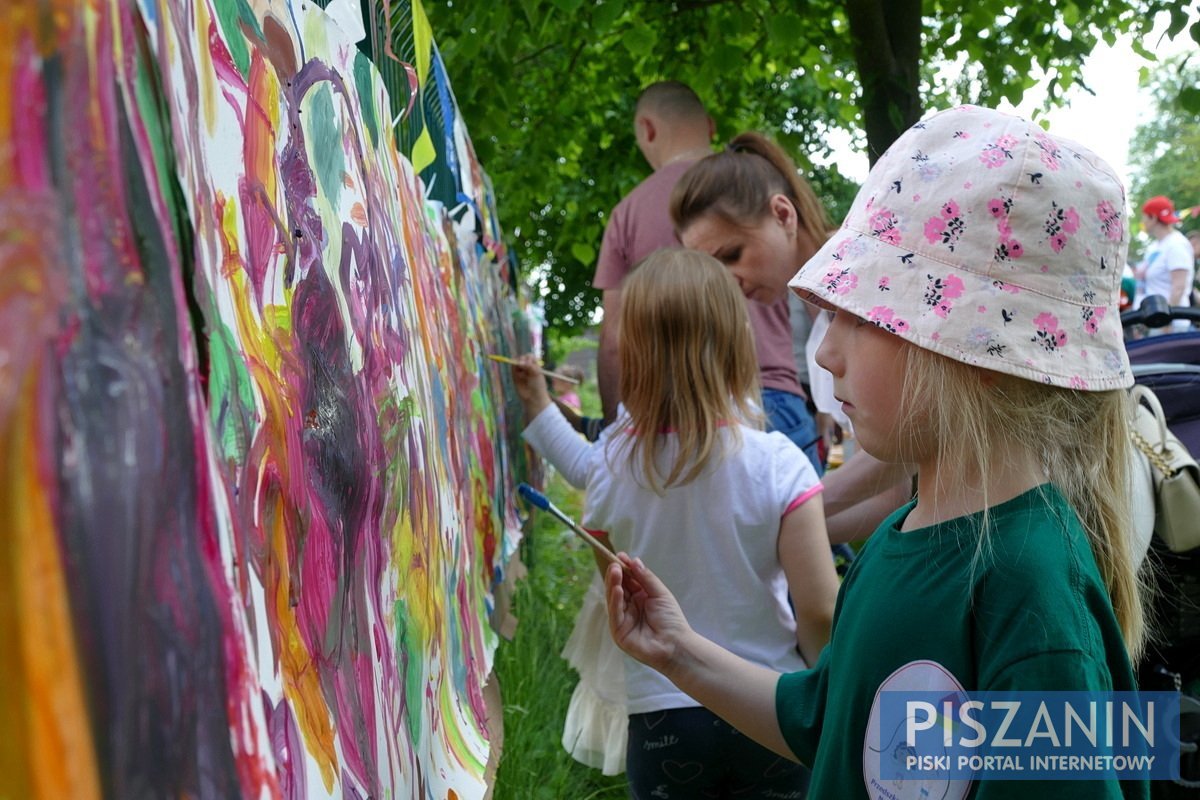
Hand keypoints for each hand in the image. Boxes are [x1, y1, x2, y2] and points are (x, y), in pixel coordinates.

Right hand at [511, 353, 551, 418]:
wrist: (533, 397)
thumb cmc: (538, 385)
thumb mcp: (537, 374)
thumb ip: (529, 366)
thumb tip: (520, 362)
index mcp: (535, 365)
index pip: (530, 356)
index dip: (528, 357)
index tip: (529, 362)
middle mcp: (527, 367)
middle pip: (522, 357)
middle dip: (522, 358)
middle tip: (523, 365)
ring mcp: (521, 371)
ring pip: (516, 361)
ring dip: (518, 362)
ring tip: (521, 367)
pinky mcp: (515, 376)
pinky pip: (513, 368)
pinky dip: (514, 366)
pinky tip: (517, 370)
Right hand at [605, 553, 691, 672]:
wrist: (676, 645)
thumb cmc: (671, 620)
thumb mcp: (659, 593)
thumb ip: (646, 578)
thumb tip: (634, 560)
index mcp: (639, 598)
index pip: (627, 580)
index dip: (623, 568)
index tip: (620, 556)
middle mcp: (629, 607)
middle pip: (618, 588)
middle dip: (616, 575)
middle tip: (614, 563)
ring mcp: (623, 620)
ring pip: (614, 599)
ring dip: (613, 585)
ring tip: (615, 571)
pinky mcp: (619, 632)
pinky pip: (615, 614)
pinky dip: (615, 601)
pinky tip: (617, 589)